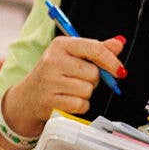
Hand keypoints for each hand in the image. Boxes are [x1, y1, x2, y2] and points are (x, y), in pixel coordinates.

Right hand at [3, 35, 125, 134]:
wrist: (28, 97)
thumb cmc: (55, 74)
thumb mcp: (73, 56)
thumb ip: (97, 49)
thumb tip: (119, 43)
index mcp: (61, 45)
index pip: (94, 48)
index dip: (112, 61)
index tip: (120, 71)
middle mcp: (53, 60)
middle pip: (93, 73)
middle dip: (92, 80)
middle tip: (78, 80)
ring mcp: (49, 81)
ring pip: (87, 90)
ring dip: (85, 94)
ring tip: (70, 90)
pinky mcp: (49, 101)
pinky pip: (80, 105)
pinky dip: (79, 106)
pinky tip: (68, 101)